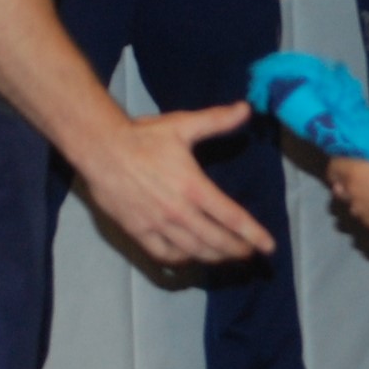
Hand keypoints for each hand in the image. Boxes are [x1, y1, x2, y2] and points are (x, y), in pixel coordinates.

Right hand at [78, 103, 275, 264]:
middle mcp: (178, 211)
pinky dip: (181, 260)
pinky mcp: (137, 231)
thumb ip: (217, 120)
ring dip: (214, 257)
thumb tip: (246, 109)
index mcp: (193, 187)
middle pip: (216, 240)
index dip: (253, 235)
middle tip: (249, 253)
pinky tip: (190, 257)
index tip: (268, 246)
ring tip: (227, 257)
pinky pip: (164, 255)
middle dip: (237, 250)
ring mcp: (157, 224)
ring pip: (193, 251)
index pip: (232, 217)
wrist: (101, 148)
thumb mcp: (183, 125)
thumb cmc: (143, 136)